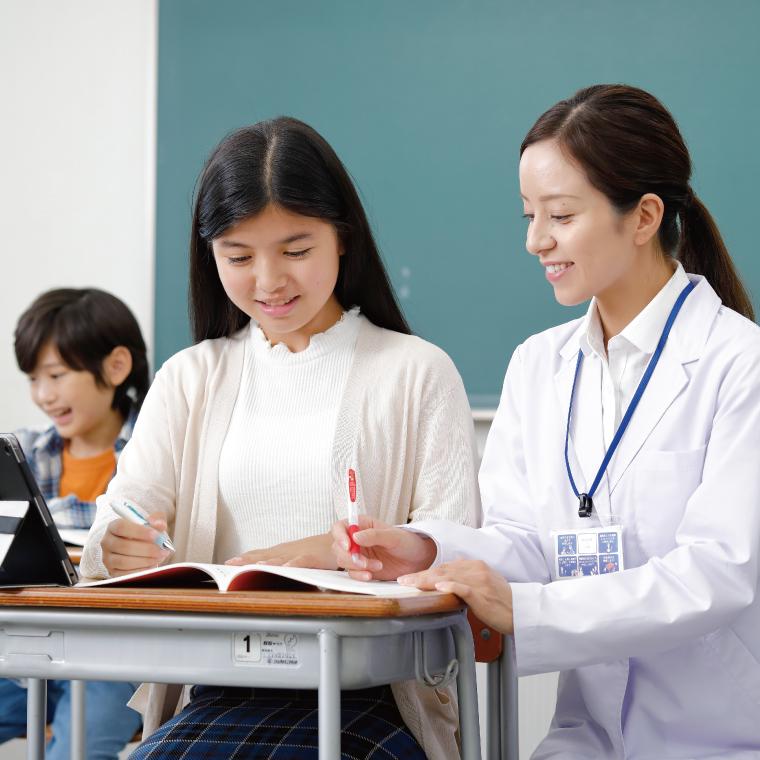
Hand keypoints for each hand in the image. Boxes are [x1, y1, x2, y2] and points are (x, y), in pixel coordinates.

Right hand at [101, 512, 170, 575]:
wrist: (141, 545)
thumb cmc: (145, 532)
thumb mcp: (152, 522)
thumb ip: (157, 519)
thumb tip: (159, 525)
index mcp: (113, 526)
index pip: (121, 527)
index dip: (139, 531)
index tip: (156, 535)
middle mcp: (107, 542)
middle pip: (124, 546)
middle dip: (146, 549)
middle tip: (162, 550)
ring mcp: (108, 558)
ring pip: (124, 562)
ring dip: (145, 560)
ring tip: (159, 557)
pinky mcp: (112, 572)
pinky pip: (125, 574)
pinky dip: (141, 571)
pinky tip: (153, 565)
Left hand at [225, 533, 336, 568]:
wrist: (335, 540)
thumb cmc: (312, 552)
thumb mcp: (291, 559)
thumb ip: (278, 566)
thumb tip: (260, 575)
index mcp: (278, 553)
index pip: (256, 555)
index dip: (242, 559)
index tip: (226, 564)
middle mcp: (284, 552)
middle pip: (263, 556)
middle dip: (247, 560)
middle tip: (231, 565)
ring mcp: (297, 554)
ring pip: (280, 559)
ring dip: (268, 563)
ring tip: (257, 567)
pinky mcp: (312, 557)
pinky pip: (302, 561)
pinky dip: (294, 565)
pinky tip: (288, 569)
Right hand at [331, 515, 437, 580]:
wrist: (416, 560)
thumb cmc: (406, 541)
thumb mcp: (393, 536)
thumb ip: (374, 535)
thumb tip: (355, 536)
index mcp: (361, 525)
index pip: (340, 527)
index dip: (339, 536)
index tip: (347, 546)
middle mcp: (356, 539)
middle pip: (338, 546)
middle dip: (348, 556)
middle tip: (364, 562)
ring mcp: (358, 554)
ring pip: (343, 561)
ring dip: (357, 566)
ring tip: (377, 566)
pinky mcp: (361, 569)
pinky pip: (352, 573)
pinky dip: (359, 575)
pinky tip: (370, 575)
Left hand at [399, 560, 513, 633]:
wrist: (522, 611)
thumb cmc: (503, 601)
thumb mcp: (485, 583)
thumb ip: (467, 578)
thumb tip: (450, 576)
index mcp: (475, 566)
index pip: (445, 567)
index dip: (426, 572)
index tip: (411, 577)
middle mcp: (476, 570)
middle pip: (442, 570)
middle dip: (420, 576)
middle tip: (403, 581)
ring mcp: (479, 581)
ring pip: (448, 577)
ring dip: (427, 580)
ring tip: (411, 584)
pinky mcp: (483, 594)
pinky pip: (463, 588)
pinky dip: (450, 586)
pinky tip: (439, 586)